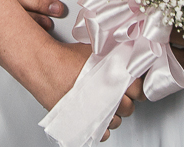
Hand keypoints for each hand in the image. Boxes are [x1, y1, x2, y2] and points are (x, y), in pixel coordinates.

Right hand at [28, 42, 144, 142]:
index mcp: (115, 80)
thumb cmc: (67, 57)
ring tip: (103, 102)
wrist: (44, 65)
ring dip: (113, 114)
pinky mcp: (82, 123)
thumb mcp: (96, 48)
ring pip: (115, 122)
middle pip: (129, 108)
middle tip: (116, 92)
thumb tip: (127, 53)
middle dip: (125, 100)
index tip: (132, 86)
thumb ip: (115, 53)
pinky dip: (101, 127)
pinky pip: (100, 133)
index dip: (136, 88)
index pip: (139, 91)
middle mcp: (108, 99)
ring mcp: (96, 113)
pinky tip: (96, 115)